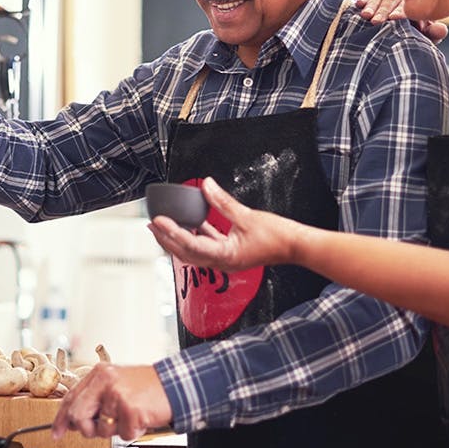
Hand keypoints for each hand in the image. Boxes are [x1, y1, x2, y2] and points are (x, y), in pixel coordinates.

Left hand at [51, 364, 171, 441]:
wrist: (175, 384)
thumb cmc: (147, 386)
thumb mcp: (116, 383)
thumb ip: (95, 397)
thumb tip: (74, 420)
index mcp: (99, 373)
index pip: (71, 397)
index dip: (61, 418)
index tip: (57, 432)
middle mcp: (105, 381)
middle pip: (78, 414)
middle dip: (86, 428)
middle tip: (98, 428)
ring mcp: (117, 395)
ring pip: (101, 429)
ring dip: (115, 429)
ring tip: (129, 416)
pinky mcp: (130, 410)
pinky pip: (122, 434)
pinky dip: (132, 432)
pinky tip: (140, 418)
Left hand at [147, 177, 308, 270]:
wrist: (296, 247)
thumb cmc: (277, 236)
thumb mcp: (247, 216)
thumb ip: (223, 202)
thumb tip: (206, 185)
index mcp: (225, 256)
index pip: (190, 245)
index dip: (172, 232)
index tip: (157, 221)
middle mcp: (222, 262)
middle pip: (186, 253)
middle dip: (167, 239)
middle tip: (152, 224)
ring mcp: (226, 260)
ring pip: (194, 251)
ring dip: (178, 239)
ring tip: (164, 226)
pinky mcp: (231, 253)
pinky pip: (208, 245)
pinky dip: (196, 236)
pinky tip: (191, 224)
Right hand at [355, 0, 448, 44]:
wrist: (399, 32)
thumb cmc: (415, 34)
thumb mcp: (425, 35)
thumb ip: (434, 33)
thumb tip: (441, 30)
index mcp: (414, 6)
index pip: (408, 8)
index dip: (400, 13)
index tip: (394, 18)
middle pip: (391, 2)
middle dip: (383, 11)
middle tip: (377, 21)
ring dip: (371, 7)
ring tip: (366, 16)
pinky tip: (359, 4)